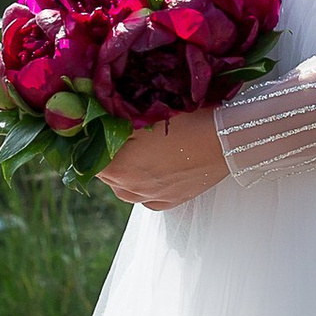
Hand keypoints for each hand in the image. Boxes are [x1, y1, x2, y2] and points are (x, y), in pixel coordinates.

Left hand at [99, 113, 231, 210]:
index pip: (88, 157)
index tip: (97, 125)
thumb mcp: (145, 114)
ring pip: (125, 188)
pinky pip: (147, 197)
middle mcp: (130, 188)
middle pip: (105, 173)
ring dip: (125, 172)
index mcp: (117, 167)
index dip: (91, 139)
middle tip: (118, 134)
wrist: (227, 138)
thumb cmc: (186, 120)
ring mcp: (152, 197)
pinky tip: (154, 169)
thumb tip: (92, 118)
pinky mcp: (172, 201)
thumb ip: (114, 120)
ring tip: (136, 152)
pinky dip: (145, 185)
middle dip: (108, 155)